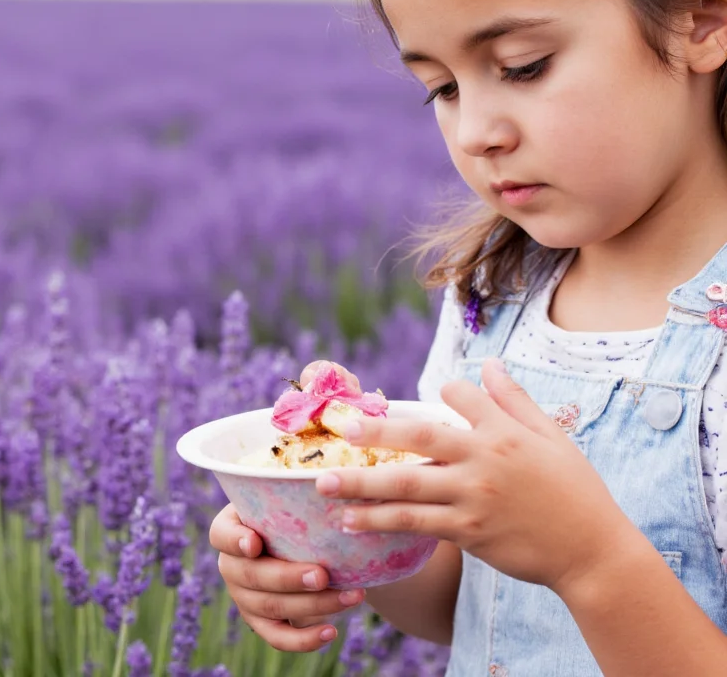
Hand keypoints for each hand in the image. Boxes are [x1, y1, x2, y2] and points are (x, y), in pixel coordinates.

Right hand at [208, 503, 365, 651]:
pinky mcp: (260, 622)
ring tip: (351, 596)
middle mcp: (231, 565)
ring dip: (313, 605)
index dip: (235, 540)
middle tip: (322, 575)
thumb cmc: (294, 511)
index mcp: (229, 529)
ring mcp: (243, 597)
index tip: (255, 543)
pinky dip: (304, 640)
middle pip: (252, 576)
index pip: (221, 535)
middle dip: (288, 578)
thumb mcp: (286, 496)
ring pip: (272, 608)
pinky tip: (332, 631)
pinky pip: (278, 637)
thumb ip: (293, 491)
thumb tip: (329, 476)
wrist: (301, 543)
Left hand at [315, 358, 636, 592]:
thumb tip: (489, 364)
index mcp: (506, 432)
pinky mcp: (468, 532)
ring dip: (361, 485)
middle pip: (419, 440)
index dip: (438, 392)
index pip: (459, 397)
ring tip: (323, 483)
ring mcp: (473, 498)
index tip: (422, 395)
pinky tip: (351, 521)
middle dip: (375, 433)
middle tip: (339, 429)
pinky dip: (381, 522)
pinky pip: (415, 524)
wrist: (592, 552)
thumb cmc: (575, 491)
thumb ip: (515, 401)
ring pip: (407, 487)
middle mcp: (484, 460)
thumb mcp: (553, 437)